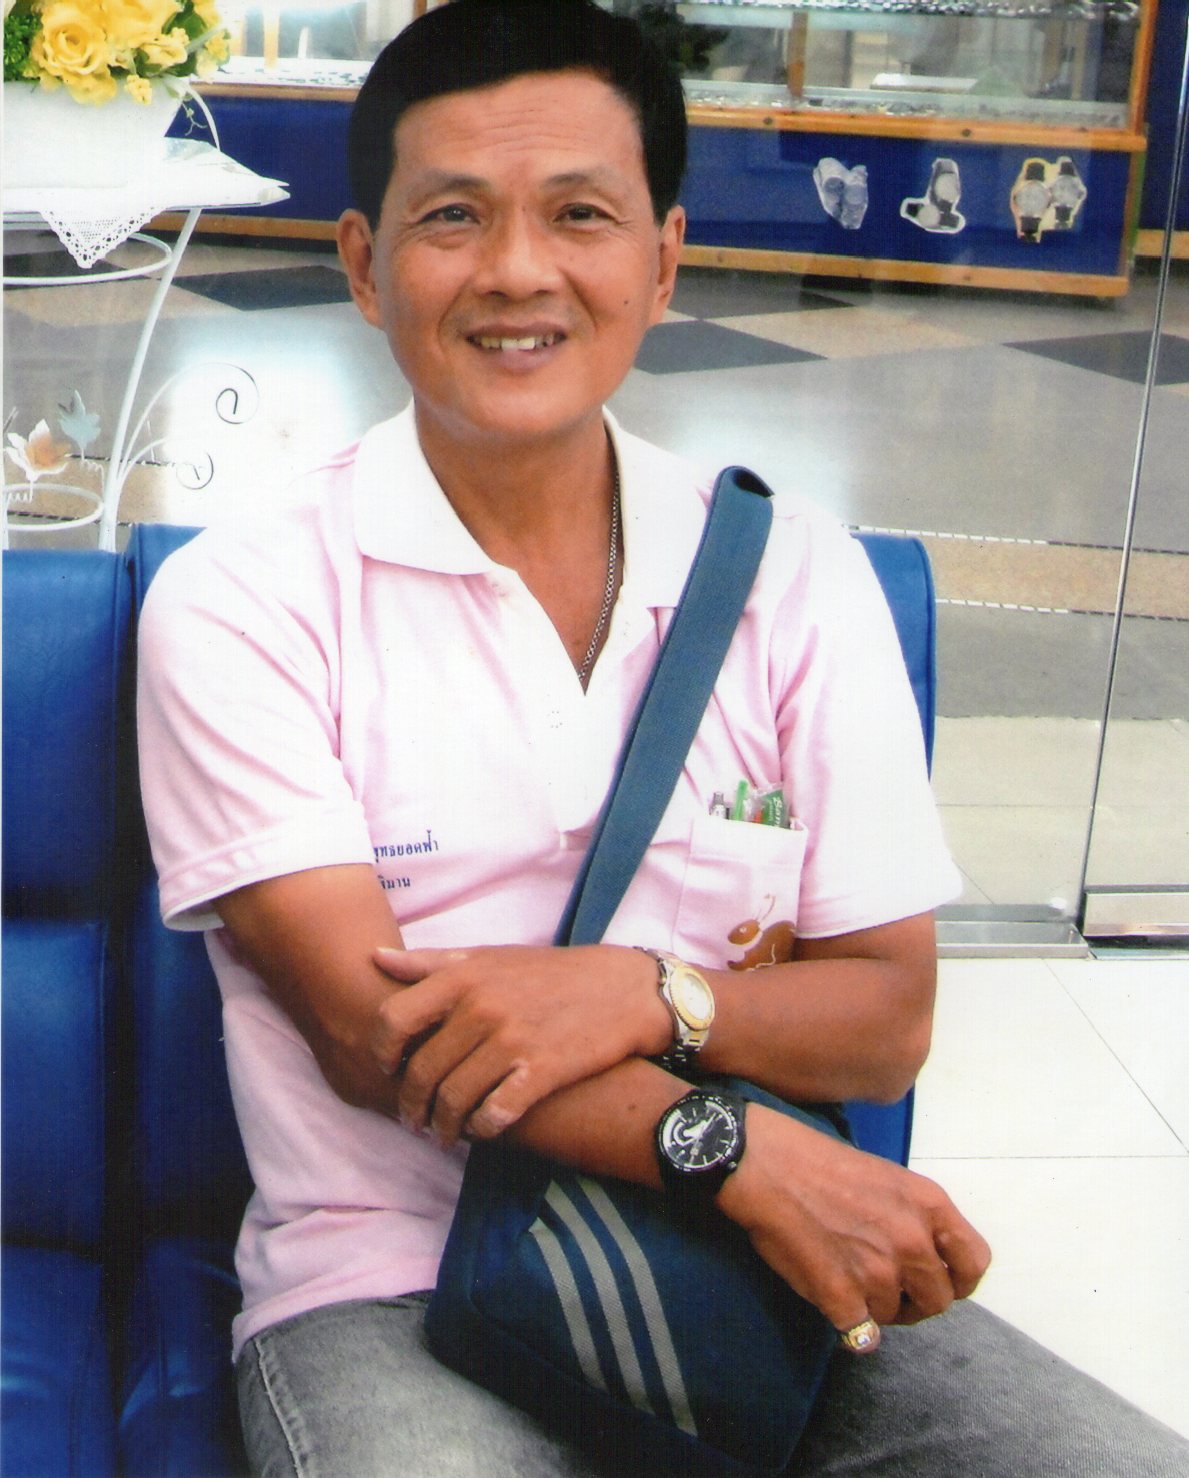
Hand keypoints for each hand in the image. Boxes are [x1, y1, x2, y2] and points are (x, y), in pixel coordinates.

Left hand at [369, 944, 669, 1143]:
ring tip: (444, 1134)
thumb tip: (374, 958)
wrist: (622, 990)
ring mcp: (511, 1041)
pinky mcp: (542, 1071)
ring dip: (443, 1127)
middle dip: (411, 1106)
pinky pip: (494, 1114)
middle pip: (421, 1072)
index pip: (392, 1020)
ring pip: (453, 1100)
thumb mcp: (490, 957)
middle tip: (414, 1121)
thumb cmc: (549, 974)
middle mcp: (481, 1008)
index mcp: (463, 978)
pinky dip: (481, 1129)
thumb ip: (431, 963)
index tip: (387, 1070)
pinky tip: (482, 1130)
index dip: (380, 1053)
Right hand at [718, 1104, 990, 1343]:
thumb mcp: (888, 1178)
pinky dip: (849, 1326)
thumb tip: (927, 1262)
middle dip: (915, 1299)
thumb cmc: (821, 1163)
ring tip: (850, 1280)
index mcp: (929, 1204)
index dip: (959, 1279)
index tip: (940, 1281)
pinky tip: (832, 1299)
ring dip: (877, 1308)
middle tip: (888, 1285)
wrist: (765, 1164)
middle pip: (939, 1301)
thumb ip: (916, 1219)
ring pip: (896, 1317)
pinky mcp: (842, 1297)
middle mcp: (912, 1241)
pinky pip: (861, 1336)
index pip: (974, 1263)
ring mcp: (877, 1272)